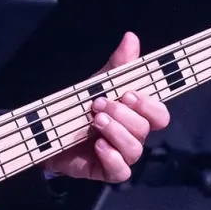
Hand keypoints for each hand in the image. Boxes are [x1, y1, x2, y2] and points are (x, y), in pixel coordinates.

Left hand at [45, 32, 169, 182]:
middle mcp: (134, 135)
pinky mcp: (106, 170)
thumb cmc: (81, 107)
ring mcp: (121, 154)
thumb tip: (131, 38)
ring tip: (96, 121)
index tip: (128, 93)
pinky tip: (98, 145)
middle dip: (123, 114)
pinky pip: (120, 171)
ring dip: (116, 132)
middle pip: (144, 129)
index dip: (148, 105)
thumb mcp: (98, 83)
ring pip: (134, 149)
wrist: (51, 132)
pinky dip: (112, 158)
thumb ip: (117, 64)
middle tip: (98, 104)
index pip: (159, 114)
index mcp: (137, 115)